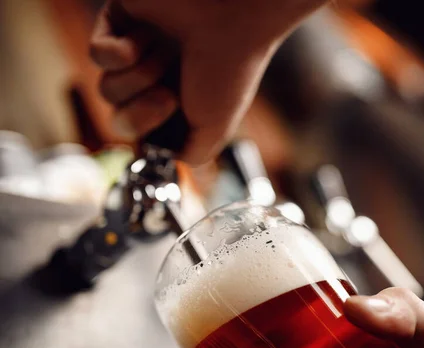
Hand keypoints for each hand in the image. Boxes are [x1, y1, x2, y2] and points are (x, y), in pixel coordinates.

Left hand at [90, 0, 325, 163]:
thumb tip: (171, 162)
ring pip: (107, 89)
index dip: (148, 132)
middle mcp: (157, 79)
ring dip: (138, 79)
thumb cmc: (230, 70)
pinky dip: (121, 53)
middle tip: (168, 96)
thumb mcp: (216, 129)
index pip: (142, 133)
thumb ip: (192, 153)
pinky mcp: (119, 21)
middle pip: (119, 117)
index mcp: (178, 102)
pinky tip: (149, 37)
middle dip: (140, 113)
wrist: (233, 17)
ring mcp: (137, 50)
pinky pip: (97, 54)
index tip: (169, 121)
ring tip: (167, 56)